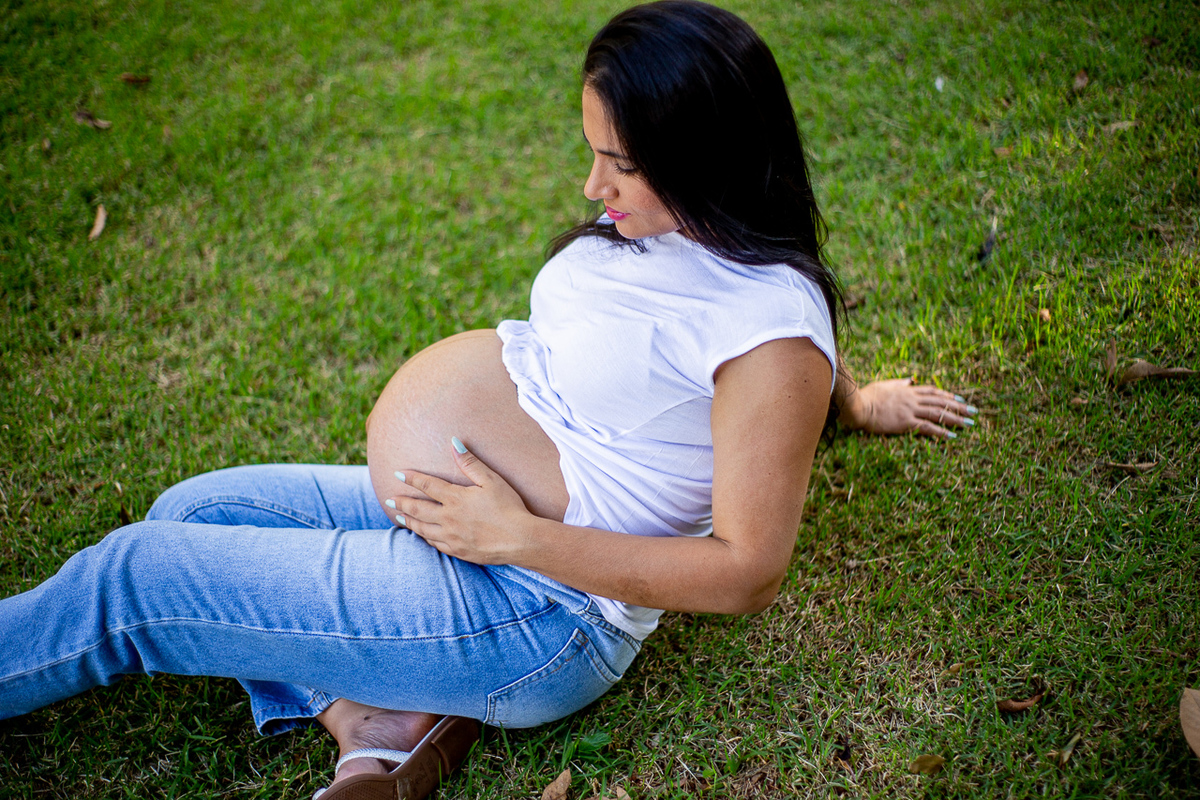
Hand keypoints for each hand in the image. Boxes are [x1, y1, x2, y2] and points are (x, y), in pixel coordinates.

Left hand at [383, 438, 532, 563]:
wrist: (520, 540)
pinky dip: (424, 537)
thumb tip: (454, 443)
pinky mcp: (458, 550)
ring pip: (422, 528)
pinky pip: (434, 543)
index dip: (412, 478)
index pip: (427, 485)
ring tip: (397, 515)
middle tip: (388, 499)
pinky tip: (421, 534)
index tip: (398, 473)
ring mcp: (452, 536)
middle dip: (402, 502)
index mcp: (456, 498)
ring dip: (408, 520)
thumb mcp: (491, 480)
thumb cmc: (509, 507)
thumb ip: (470, 462)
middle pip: (418, 509)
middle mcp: (448, 518)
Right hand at [840, 378, 977, 438]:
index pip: (933, 391)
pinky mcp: (906, 422)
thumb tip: (910, 379)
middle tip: (973, 411)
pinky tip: (953, 436)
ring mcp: (910, 410)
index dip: (948, 395)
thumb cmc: (868, 396)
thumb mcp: (885, 385)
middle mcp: (912, 398)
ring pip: (938, 413)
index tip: (960, 399)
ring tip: (969, 423)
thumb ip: (900, 383)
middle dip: (959, 406)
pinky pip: (928, 427)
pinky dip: (941, 431)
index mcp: (907, 390)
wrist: (859, 405)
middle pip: (940, 401)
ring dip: (956, 418)